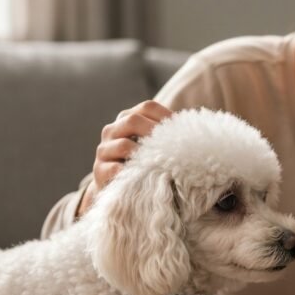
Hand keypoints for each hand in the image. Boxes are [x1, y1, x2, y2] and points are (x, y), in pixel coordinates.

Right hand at [76, 100, 172, 216]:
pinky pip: (115, 169)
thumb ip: (168, 135)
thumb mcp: (154, 145)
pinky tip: (147, 178)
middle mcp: (112, 130)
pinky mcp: (99, 171)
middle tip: (174, 145)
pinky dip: (133, 173)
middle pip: (133, 120)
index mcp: (127, 118)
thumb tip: (195, 132)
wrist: (120, 187)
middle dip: (155, 131)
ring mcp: (103, 150)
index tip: (183, 129)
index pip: (147, 107)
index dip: (166, 115)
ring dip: (145, 154)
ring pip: (124, 145)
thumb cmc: (144, 162)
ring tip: (163, 162)